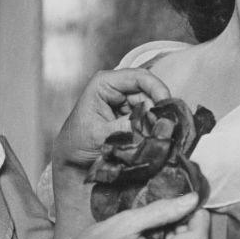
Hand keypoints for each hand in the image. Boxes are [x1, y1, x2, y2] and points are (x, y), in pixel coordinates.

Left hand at [53, 68, 170, 170]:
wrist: (71, 161)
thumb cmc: (77, 144)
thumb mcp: (101, 135)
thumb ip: (127, 128)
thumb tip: (152, 125)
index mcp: (104, 83)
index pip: (139, 77)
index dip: (157, 89)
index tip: (167, 106)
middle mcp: (116, 88)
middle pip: (149, 92)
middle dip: (156, 110)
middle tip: (162, 129)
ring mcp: (124, 102)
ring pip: (151, 107)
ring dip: (153, 121)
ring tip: (152, 137)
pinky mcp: (130, 115)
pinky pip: (147, 118)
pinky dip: (150, 128)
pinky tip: (149, 138)